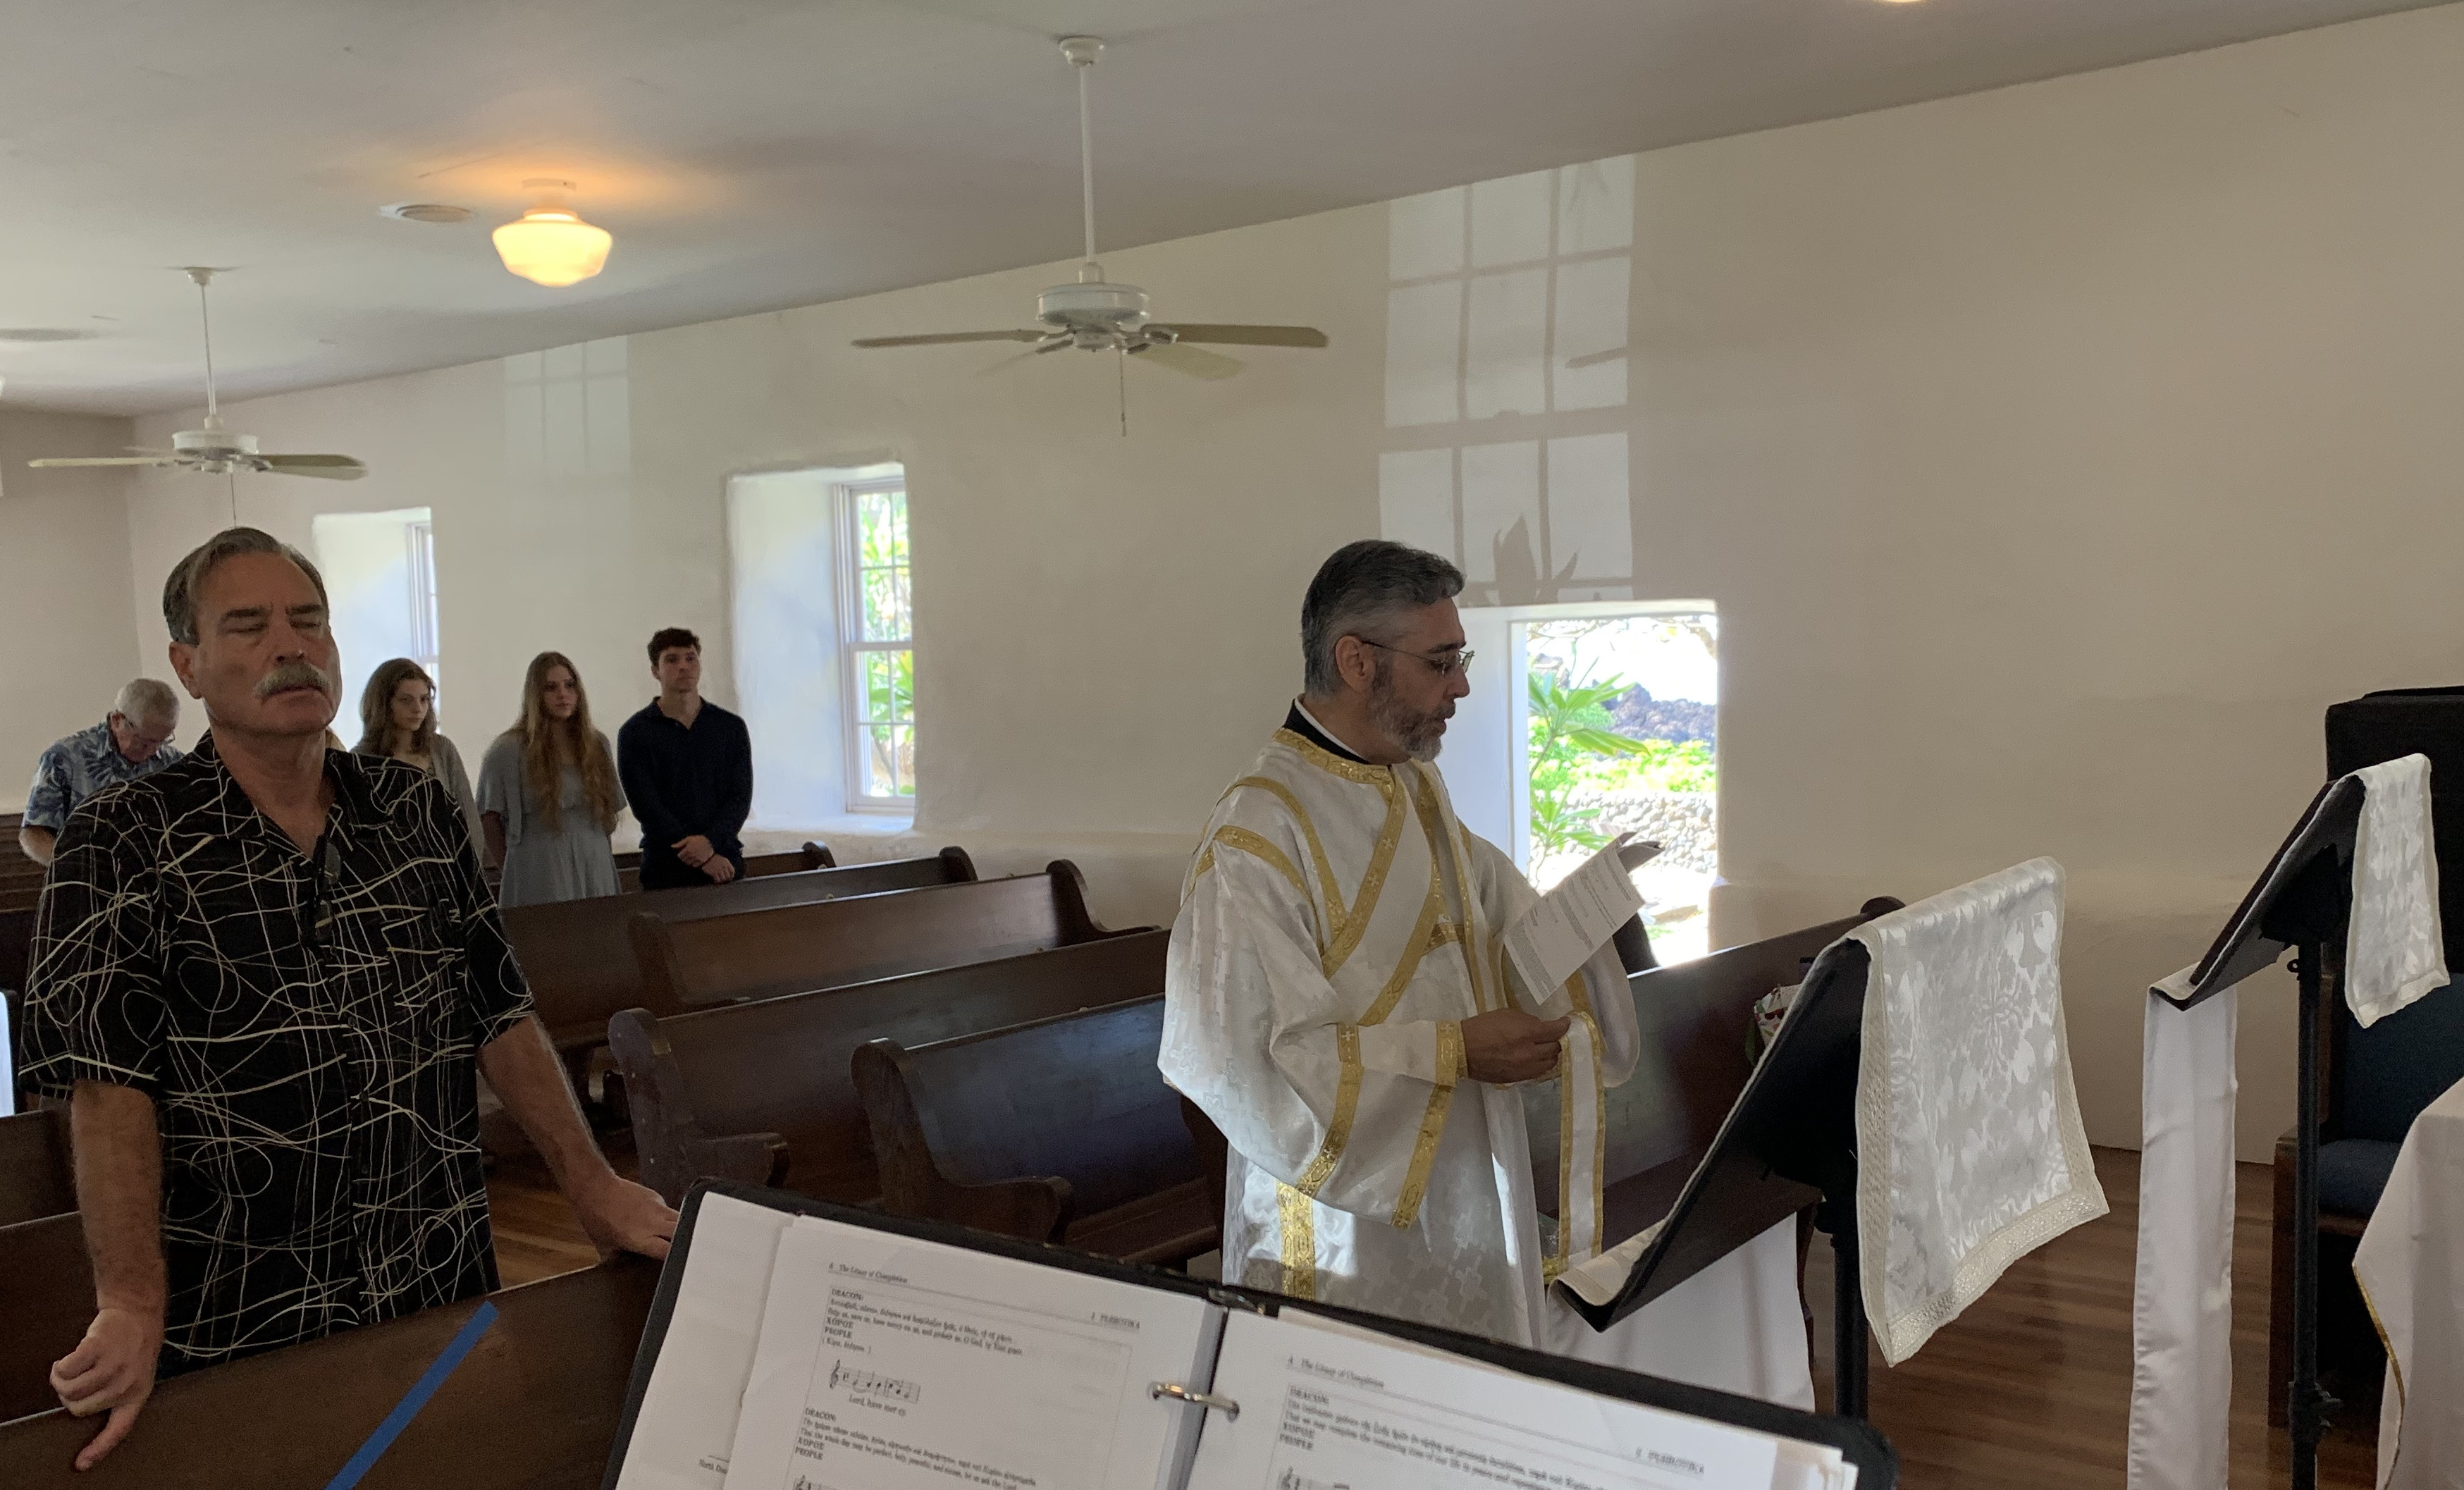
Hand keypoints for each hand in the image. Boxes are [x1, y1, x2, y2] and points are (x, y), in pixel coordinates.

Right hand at [51, 1305, 161, 1469]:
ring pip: (69, 1390)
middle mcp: (126, 1384)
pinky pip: (65, 1369)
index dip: (98, 1449)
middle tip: (78, 1379)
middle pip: (79, 1408)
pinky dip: (60, 1366)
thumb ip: (116, 1395)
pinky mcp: (98, 1349)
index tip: (81, 1464)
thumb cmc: (134, 1347)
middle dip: (70, 1396)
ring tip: (69, 1368)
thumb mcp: (137, 1375)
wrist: (138, 1313)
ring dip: (60, 1380)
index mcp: (138, 1395)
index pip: (119, 1430)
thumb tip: (84, 1408)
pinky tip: (67, 1359)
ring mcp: (113, 1366)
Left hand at [570, 1172, 677, 1261]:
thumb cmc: (596, 1217)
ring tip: (668, 1234)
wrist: (596, 1189)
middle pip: (682, 1233)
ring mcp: (658, 1207)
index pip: (669, 1252)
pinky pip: (669, 1209)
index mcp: (641, 1238)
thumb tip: (620, 1268)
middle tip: (676, 1248)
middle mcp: (653, 1223)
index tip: (672, 1263)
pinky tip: (654, 1219)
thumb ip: (617, 1258)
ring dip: (678, 1228)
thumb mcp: (604, 1245)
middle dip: (682, 1242)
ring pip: (681, 1219)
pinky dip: (666, 1217)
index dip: (674, 1260)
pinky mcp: (657, 1196)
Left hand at [672, 834, 714, 868]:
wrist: (713, 844)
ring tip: (693, 857)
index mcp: (688, 849)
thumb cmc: (700, 840)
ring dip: (689, 861)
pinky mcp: (700, 863)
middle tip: (689, 854)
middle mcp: (691, 856)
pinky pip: (694, 866)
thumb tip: (672, 846)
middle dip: (684, 858)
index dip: (681, 854)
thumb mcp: (691, 839)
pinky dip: (694, 864)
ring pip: (688, 863)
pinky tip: (696, 860)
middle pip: (683, 860)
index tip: (684, 852)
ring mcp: (696, 860)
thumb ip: (681, 843)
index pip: (680, 856)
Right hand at [701, 855, 736, 883]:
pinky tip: (715, 881)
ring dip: (721, 881)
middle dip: (726, 879)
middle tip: (724, 881)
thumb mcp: (722, 859)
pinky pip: (718, 880)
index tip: (730, 878)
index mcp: (727, 863)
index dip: (731, 875)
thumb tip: (728, 871)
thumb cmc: (713, 858)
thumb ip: (726, 864)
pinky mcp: (714, 873)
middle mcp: (724, 867)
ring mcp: (719, 870)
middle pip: (728, 876)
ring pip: (723, 879)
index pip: (732, 871)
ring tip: (719, 881)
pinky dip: (717, 881)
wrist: (706, 857)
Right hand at [1461, 1008, 1569, 1084]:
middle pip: (1556, 1048)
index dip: (1563, 1025)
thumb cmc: (1482, 1027)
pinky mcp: (1518, 1079)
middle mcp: (1530, 1053)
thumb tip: (1540, 1027)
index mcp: (1528, 1033)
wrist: (1461, 1050)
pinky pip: (1537, 1073)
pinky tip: (1537, 1059)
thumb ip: (1527, 1021)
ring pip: (1550, 1063)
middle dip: (1557, 1040)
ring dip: (1551, 1055)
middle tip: (1555, 1035)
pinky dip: (1540, 1065)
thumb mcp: (1506, 1014)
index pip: (1556, 1031)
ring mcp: (1525, 1069)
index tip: (1565, 1022)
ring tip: (1547, 1049)